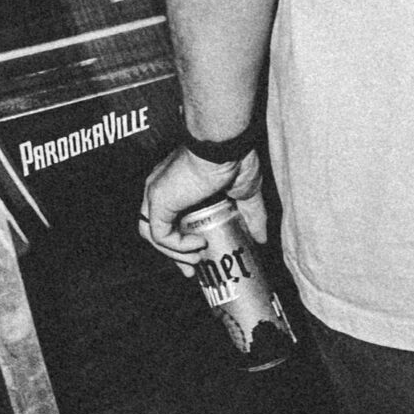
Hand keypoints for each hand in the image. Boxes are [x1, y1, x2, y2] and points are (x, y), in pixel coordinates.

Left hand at [139, 145, 266, 272]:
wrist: (223, 144)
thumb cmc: (233, 157)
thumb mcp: (246, 192)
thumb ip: (252, 215)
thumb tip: (261, 238)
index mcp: (178, 183)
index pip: (170, 217)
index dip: (181, 240)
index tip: (198, 256)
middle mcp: (162, 187)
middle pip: (158, 228)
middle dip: (174, 254)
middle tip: (192, 269)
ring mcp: (156, 193)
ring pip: (152, 233)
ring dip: (173, 253)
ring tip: (197, 261)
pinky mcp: (158, 200)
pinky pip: (159, 235)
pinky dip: (177, 246)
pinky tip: (197, 246)